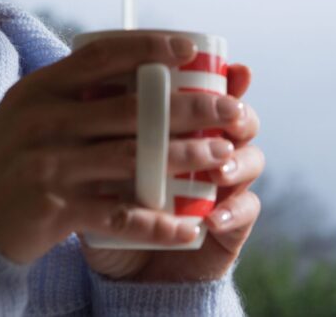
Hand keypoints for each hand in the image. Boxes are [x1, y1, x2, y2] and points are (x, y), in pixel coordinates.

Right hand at [0, 34, 245, 264]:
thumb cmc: (5, 161)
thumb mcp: (27, 112)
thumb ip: (71, 91)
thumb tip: (133, 65)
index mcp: (41, 89)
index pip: (103, 55)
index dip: (151, 47)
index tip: (192, 49)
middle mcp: (45, 121)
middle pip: (132, 108)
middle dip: (190, 108)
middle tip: (231, 110)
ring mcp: (49, 166)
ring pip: (133, 157)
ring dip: (185, 158)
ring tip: (222, 157)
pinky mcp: (54, 210)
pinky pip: (118, 214)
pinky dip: (156, 222)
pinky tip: (188, 227)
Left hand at [80, 63, 263, 281]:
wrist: (125, 267)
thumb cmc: (111, 204)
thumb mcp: (100, 165)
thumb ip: (99, 130)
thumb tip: (84, 86)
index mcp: (186, 124)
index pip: (213, 91)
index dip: (227, 77)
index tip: (229, 68)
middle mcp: (212, 147)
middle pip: (241, 119)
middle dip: (238, 114)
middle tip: (229, 114)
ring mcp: (226, 185)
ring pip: (251, 160)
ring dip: (238, 162)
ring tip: (219, 171)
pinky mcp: (232, 224)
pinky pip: (245, 211)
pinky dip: (231, 213)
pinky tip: (211, 219)